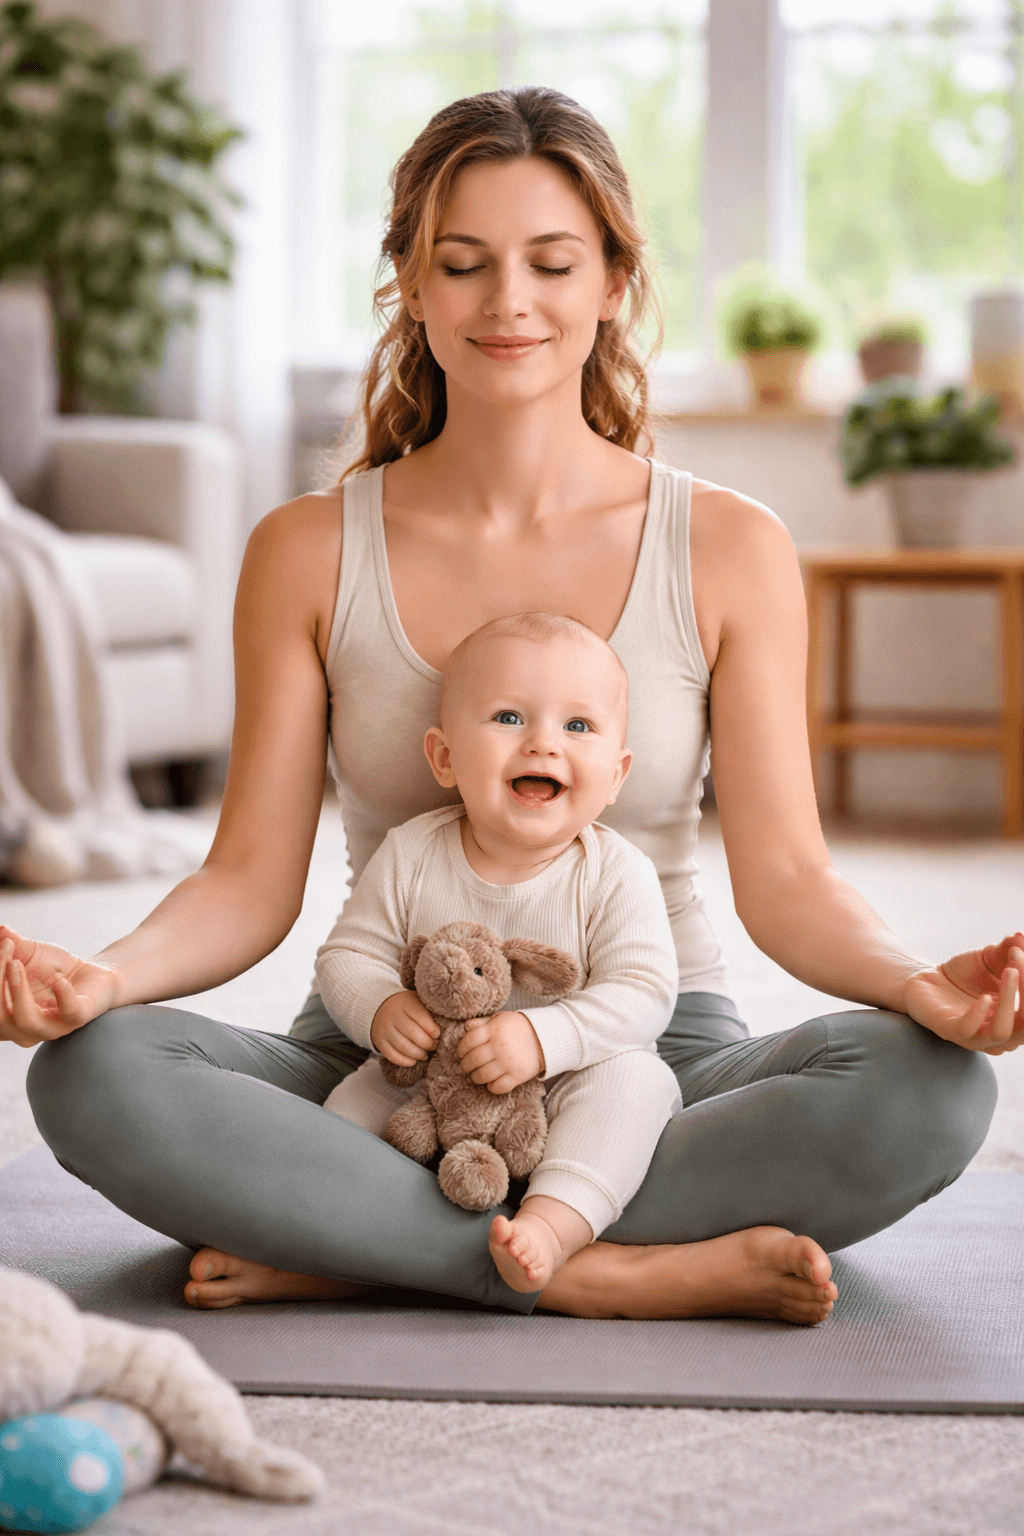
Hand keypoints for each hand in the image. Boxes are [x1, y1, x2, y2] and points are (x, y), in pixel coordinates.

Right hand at [0, 927, 119, 1046]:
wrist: (92, 975)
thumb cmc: (54, 968)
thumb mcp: (29, 953)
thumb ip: (12, 945)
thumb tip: (1, 930)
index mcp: (8, 1019)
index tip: (1, 948)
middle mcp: (25, 1030)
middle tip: (6, 954)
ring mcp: (52, 1028)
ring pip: (27, 1020)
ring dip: (18, 991)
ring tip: (16, 963)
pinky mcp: (78, 1018)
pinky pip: (69, 1011)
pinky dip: (62, 994)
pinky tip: (58, 978)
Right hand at [370, 989, 438, 1066]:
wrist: (380, 1008)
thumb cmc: (406, 1007)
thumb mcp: (417, 1001)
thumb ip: (429, 1010)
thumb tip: (444, 1026)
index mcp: (405, 1003)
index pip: (420, 1015)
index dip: (431, 1027)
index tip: (438, 1034)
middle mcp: (393, 1015)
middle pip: (412, 1032)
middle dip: (427, 1043)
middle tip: (434, 1046)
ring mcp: (385, 1029)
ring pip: (403, 1046)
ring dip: (418, 1054)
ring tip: (425, 1054)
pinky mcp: (380, 1041)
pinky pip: (392, 1055)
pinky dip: (405, 1061)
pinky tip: (414, 1060)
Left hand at [457, 1011, 544, 1093]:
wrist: (545, 1038)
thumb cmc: (519, 1027)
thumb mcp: (501, 1018)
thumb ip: (482, 1022)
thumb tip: (466, 1026)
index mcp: (494, 1030)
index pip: (469, 1041)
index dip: (461, 1049)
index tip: (460, 1054)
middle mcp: (499, 1046)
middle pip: (473, 1059)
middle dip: (465, 1065)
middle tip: (465, 1067)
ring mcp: (508, 1062)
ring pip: (482, 1075)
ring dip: (475, 1077)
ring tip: (476, 1076)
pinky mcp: (518, 1075)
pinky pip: (498, 1087)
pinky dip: (491, 1088)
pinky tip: (490, 1084)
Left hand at [902, 932, 1023, 1054]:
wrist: (926, 978)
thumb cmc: (964, 974)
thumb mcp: (990, 959)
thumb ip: (1008, 951)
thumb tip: (1020, 936)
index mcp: (1016, 1020)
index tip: (1021, 952)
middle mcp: (1001, 1034)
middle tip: (1018, 961)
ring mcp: (976, 1037)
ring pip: (1002, 1031)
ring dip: (1010, 999)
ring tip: (1009, 971)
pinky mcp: (949, 1031)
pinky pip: (968, 1030)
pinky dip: (979, 1014)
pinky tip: (985, 997)